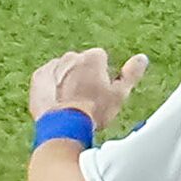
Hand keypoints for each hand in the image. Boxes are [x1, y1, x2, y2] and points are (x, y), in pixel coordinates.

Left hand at [27, 47, 150, 131]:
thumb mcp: (119, 94)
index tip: (103, 92)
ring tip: (72, 105)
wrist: (64, 124)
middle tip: (88, 100)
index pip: (101, 59)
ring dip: (68, 82)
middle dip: (84, 77)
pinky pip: (48, 79)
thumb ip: (131, 74)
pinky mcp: (38, 77)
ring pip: (64, 71)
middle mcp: (72, 56)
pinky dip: (53, 89)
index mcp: (93, 57)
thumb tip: (142, 58)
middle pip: (81, 64)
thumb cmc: (95, 110)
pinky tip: (59, 104)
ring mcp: (53, 66)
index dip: (103, 76)